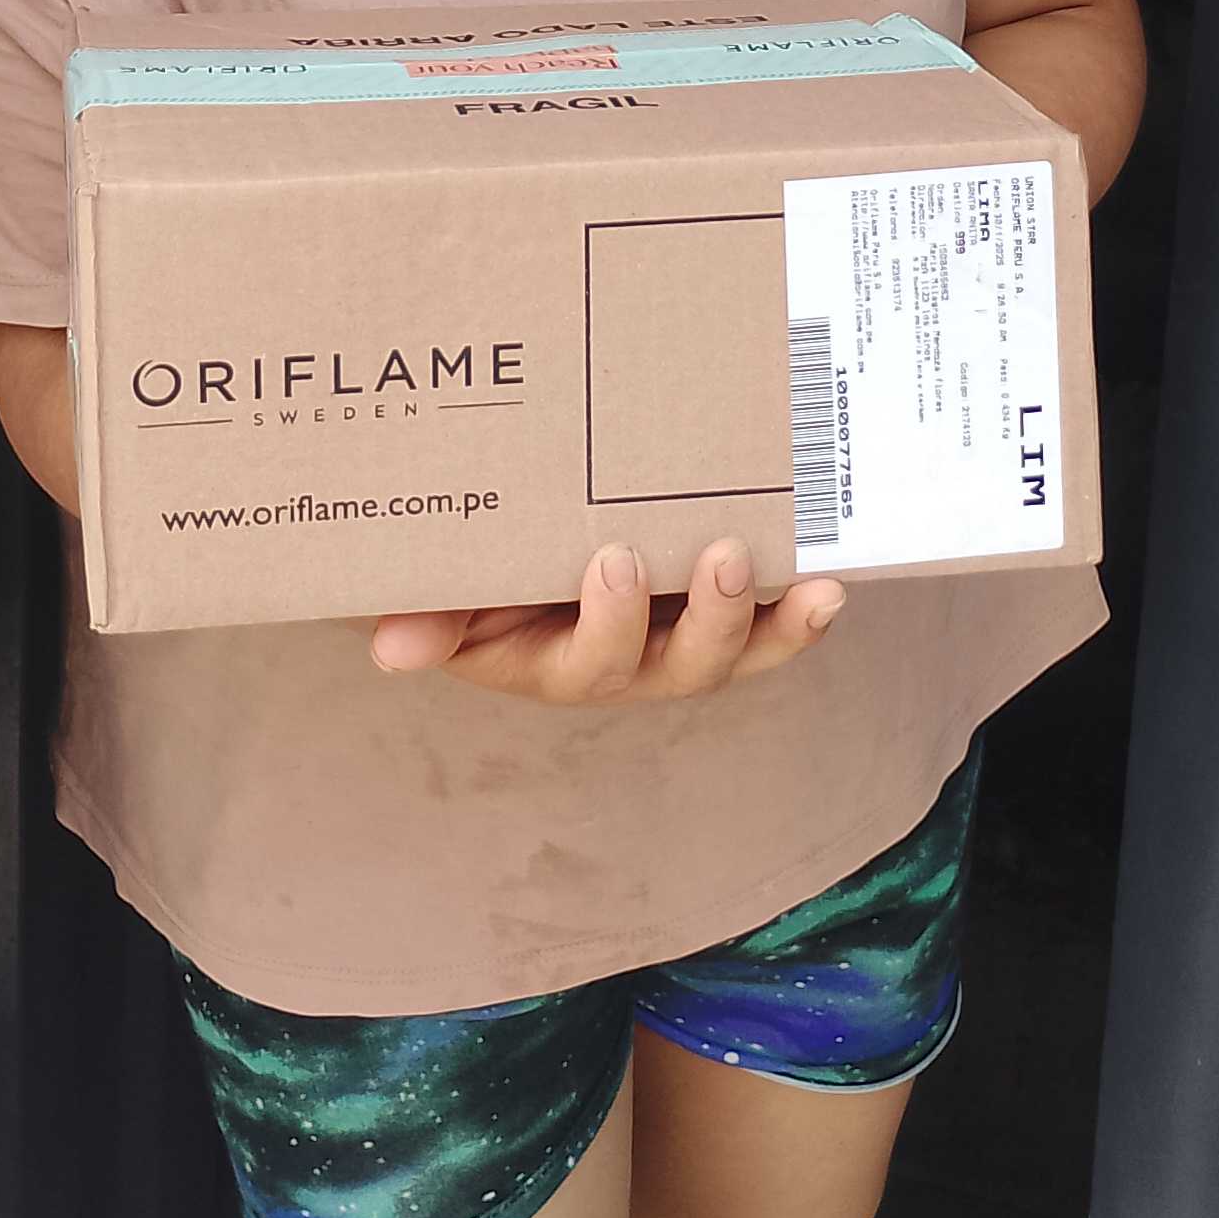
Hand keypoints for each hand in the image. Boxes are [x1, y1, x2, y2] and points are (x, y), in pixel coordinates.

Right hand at [369, 537, 845, 706]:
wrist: (501, 549)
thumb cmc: (473, 572)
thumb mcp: (447, 591)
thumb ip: (431, 615)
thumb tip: (389, 648)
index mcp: (557, 662)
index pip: (591, 662)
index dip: (611, 623)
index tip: (616, 559)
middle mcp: (630, 663)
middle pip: (682, 668)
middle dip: (710, 622)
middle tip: (722, 557)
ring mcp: (680, 637)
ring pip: (735, 652)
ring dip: (774, 626)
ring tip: (811, 587)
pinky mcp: (718, 605)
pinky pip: (768, 623)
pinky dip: (798, 612)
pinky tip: (829, 583)